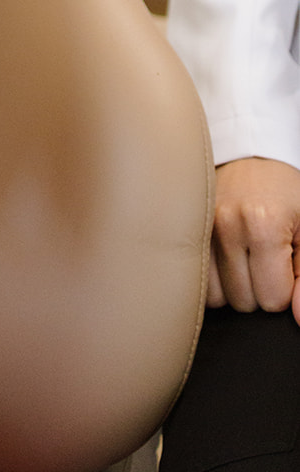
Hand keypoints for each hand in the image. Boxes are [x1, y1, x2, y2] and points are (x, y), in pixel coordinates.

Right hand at [209, 156, 299, 320]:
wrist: (251, 154)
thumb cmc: (286, 195)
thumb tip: (299, 316)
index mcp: (263, 224)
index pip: (272, 299)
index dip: (284, 287)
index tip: (284, 260)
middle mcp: (225, 224)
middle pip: (242, 302)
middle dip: (258, 288)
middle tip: (265, 256)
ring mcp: (199, 226)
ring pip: (216, 298)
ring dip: (232, 286)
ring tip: (244, 256)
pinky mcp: (183, 228)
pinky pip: (196, 282)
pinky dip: (212, 279)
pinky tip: (224, 258)